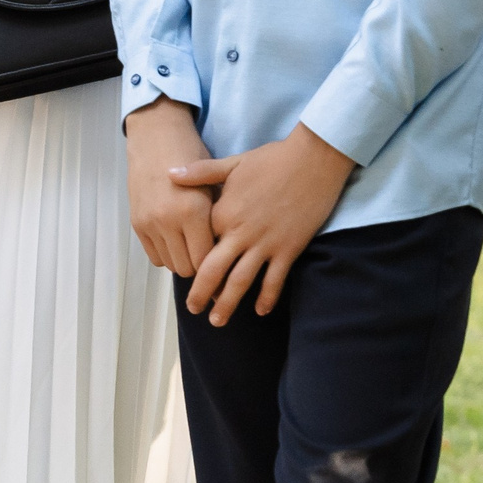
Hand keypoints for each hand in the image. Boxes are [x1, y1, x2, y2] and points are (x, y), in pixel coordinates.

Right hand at [124, 97, 215, 276]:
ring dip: (182, 260)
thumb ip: (220, 219)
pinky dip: (166, 254)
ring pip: (170, 264)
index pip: (207, 259)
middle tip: (209, 255)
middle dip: (200, 266)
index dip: (218, 264)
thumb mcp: (215, 184)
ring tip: (192, 247)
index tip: (225, 262)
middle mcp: (168, 221)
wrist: (155, 137)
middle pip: (188, 267)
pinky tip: (175, 241)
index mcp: (194, 211)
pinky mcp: (137, 223)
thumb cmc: (192, 156)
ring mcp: (150, 223)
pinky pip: (154, 256)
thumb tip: (232, 250)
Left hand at [176, 122, 356, 325]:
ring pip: (242, 281)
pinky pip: (275, 279)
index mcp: (222, 213)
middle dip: (202, 294)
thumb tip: (169, 173)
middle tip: (192, 311)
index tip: (183, 274)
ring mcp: (266, 244)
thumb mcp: (231, 164)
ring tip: (218, 322)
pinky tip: (261, 311)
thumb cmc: (270, 160)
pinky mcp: (289, 249)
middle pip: (214, 270)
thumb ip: (199, 173)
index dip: (190, 261)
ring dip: (228, 303)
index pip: (199, 244)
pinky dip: (267, 297)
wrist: (312, 161)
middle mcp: (240, 233)